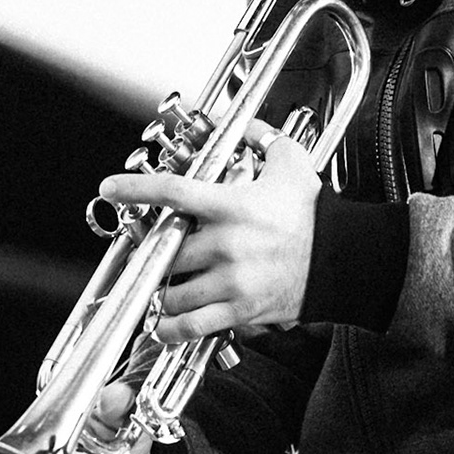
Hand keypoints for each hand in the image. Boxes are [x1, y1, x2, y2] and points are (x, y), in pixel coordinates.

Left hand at [98, 120, 319, 343]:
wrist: (343, 260)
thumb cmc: (316, 216)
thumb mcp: (292, 163)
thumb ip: (262, 139)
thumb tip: (243, 125)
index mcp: (232, 207)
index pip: (172, 193)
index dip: (135, 188)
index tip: (110, 187)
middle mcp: (226, 244)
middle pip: (165, 248)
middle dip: (153, 248)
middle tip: (150, 246)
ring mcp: (231, 280)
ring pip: (172, 289)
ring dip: (160, 287)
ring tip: (159, 282)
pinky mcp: (239, 309)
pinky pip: (193, 325)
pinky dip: (170, 328)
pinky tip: (161, 325)